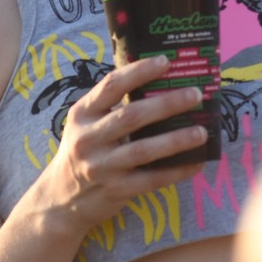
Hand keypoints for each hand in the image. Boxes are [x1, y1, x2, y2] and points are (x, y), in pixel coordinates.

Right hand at [29, 56, 207, 232]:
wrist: (60, 200)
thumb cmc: (83, 151)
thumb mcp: (86, 124)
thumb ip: (112, 106)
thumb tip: (160, 84)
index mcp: (82, 114)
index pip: (111, 85)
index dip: (139, 71)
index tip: (166, 62)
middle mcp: (88, 139)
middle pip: (131, 116)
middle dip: (166, 104)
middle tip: (195, 95)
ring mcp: (101, 167)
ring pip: (144, 150)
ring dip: (176, 140)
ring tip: (202, 131)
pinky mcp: (115, 190)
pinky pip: (151, 180)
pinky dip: (176, 171)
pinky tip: (196, 162)